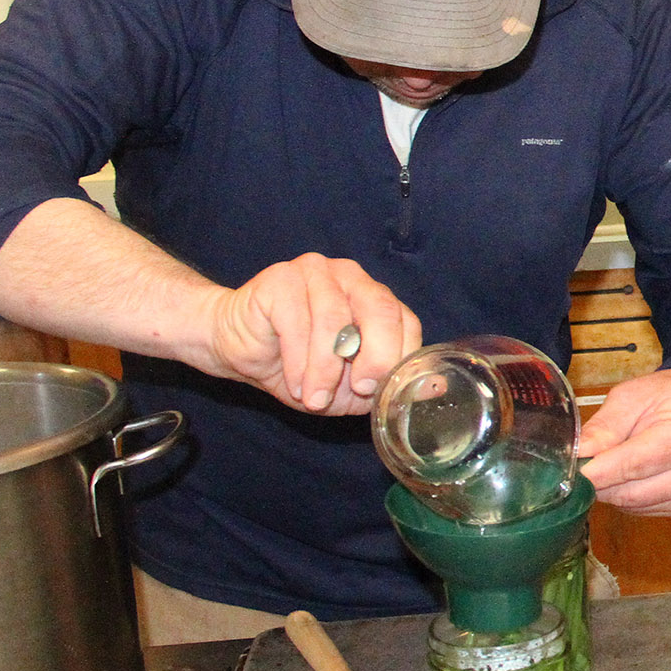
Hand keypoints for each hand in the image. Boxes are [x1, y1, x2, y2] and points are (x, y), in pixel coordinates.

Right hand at [207, 254, 419, 414]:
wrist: (237, 348)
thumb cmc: (298, 367)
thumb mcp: (350, 388)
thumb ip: (387, 384)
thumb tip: (434, 389)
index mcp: (375, 299)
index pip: (406, 321)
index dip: (398, 358)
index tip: (378, 390)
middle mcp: (352, 278)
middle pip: (380, 309)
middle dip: (375, 356)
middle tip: (359, 389)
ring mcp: (317, 272)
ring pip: (334, 321)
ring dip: (326, 370)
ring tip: (313, 398)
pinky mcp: (281, 278)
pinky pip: (298, 322)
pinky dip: (298, 362)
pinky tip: (294, 383)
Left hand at [578, 369, 670, 514]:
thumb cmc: (670, 397)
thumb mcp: (633, 395)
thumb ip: (604, 427)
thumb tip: (577, 456)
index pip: (631, 466)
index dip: (595, 472)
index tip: (568, 471)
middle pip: (628, 492)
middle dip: (598, 481)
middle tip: (581, 463)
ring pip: (630, 505)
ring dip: (610, 489)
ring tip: (612, 461)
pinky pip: (640, 510)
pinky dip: (625, 495)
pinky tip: (629, 473)